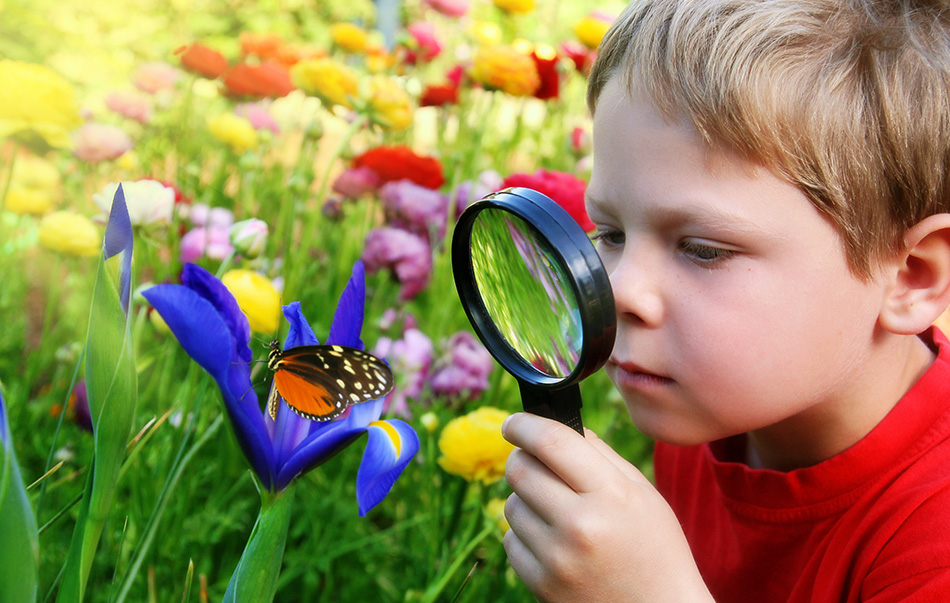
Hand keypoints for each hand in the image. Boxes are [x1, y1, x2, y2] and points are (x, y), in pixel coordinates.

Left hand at [502, 412, 712, 601]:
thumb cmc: (655, 548)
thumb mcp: (642, 493)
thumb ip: (600, 455)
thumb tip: (556, 424)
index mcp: (611, 495)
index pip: (551, 442)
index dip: (525, 424)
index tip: (515, 422)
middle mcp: (580, 525)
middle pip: (520, 469)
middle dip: (522, 458)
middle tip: (534, 461)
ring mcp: (557, 558)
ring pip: (511, 504)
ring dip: (526, 499)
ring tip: (557, 511)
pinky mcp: (540, 584)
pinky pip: (510, 540)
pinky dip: (526, 534)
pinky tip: (554, 541)